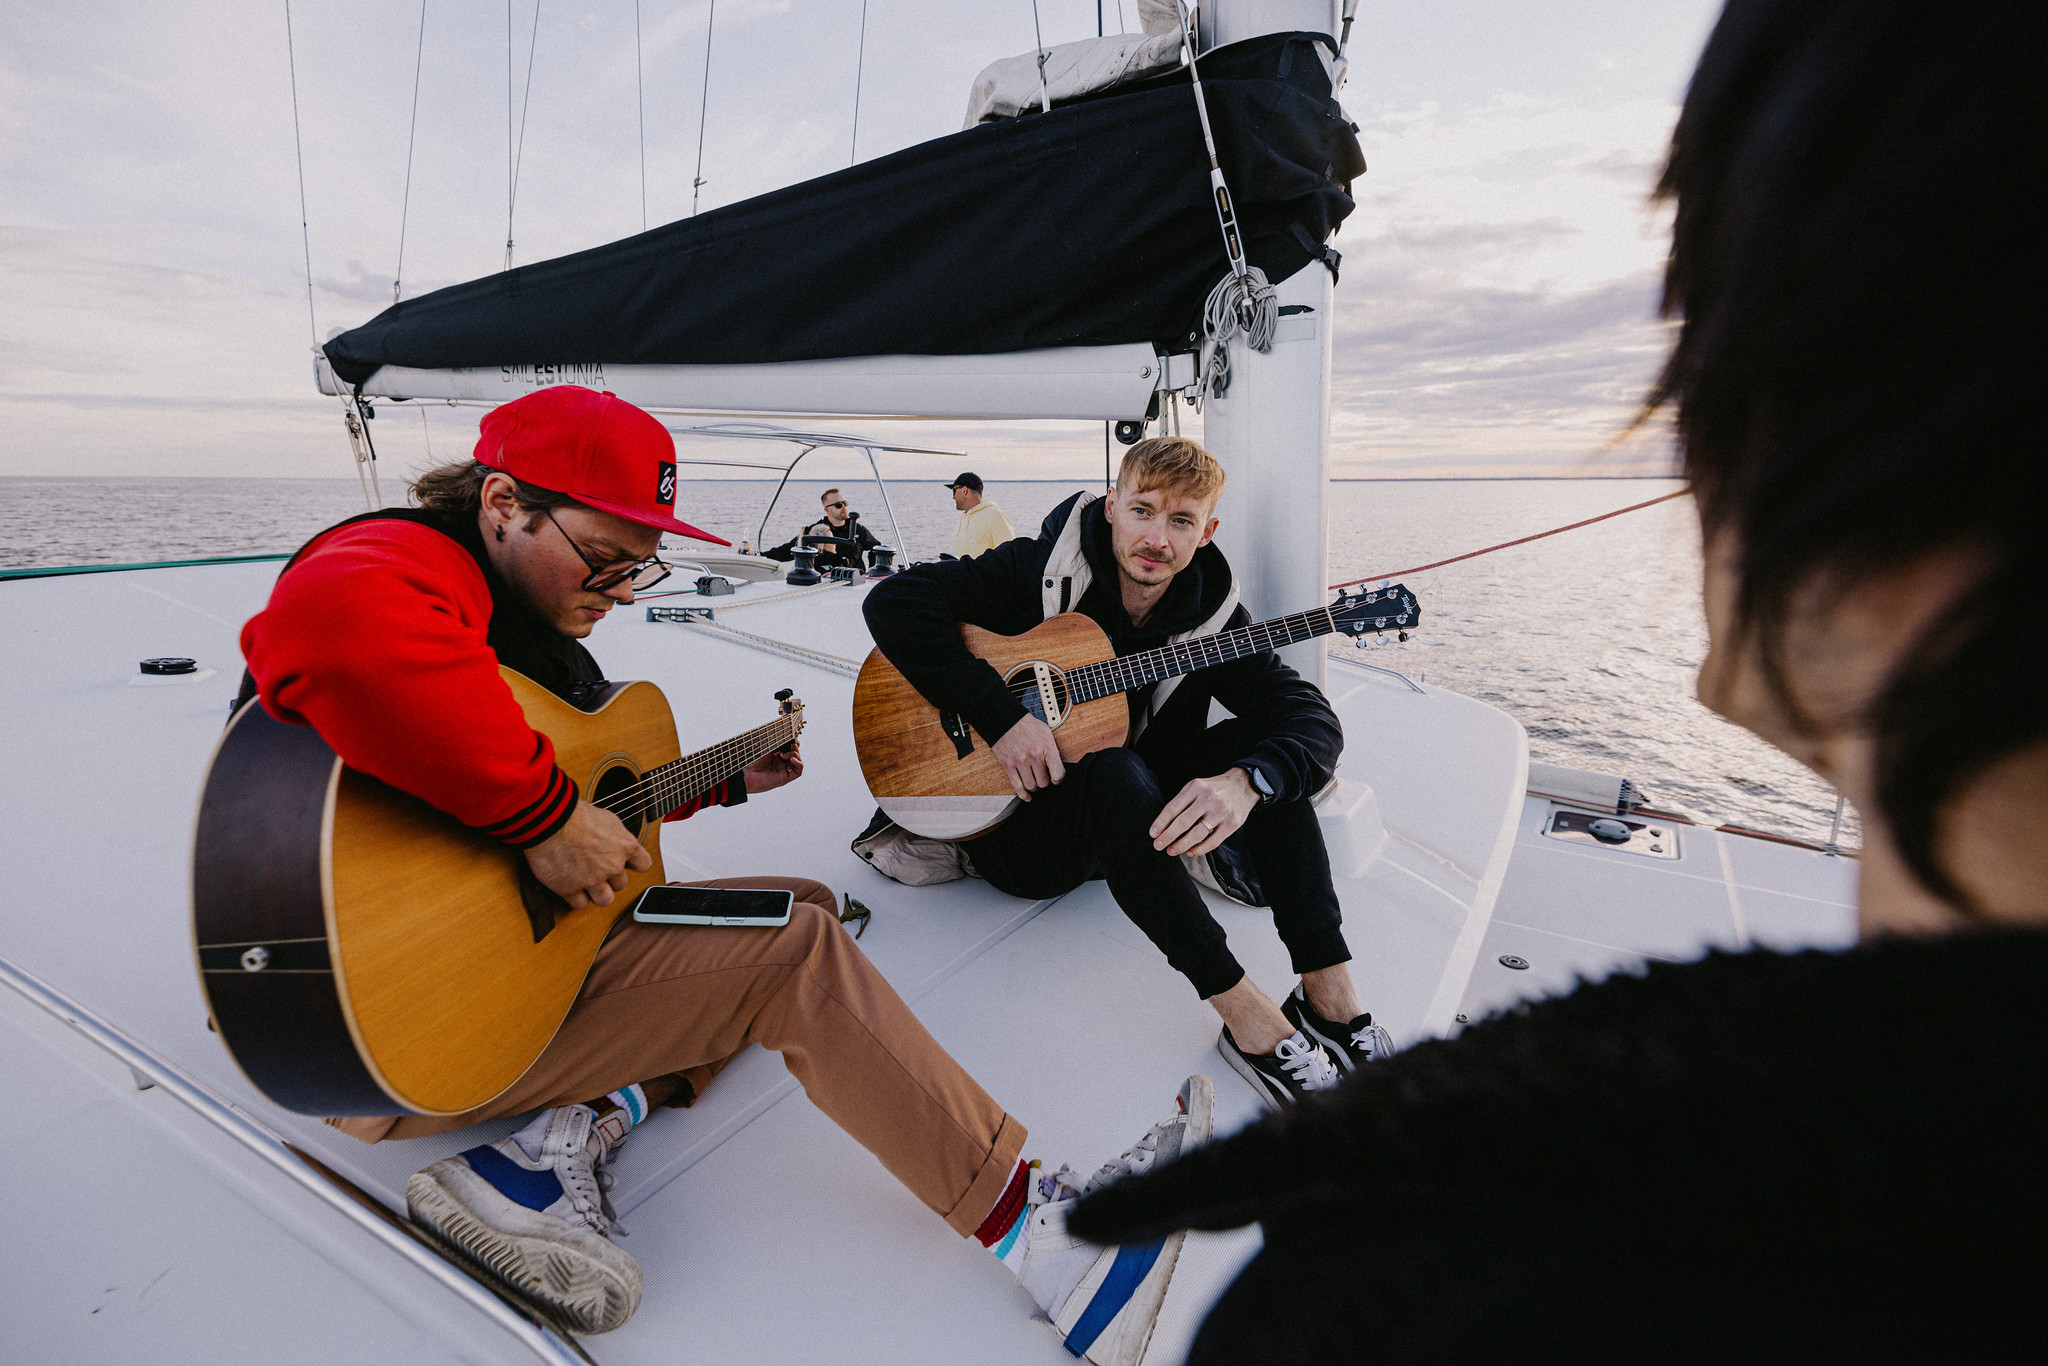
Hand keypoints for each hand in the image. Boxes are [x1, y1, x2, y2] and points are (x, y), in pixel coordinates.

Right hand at [524, 799, 651, 910]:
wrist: (548, 820)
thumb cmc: (574, 813)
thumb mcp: (607, 818)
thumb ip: (617, 837)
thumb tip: (618, 843)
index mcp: (626, 846)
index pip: (644, 864)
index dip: (633, 864)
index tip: (623, 862)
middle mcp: (613, 865)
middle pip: (621, 884)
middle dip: (610, 878)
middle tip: (595, 867)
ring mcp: (592, 879)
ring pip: (605, 900)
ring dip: (596, 893)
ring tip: (585, 881)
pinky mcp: (570, 889)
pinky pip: (580, 904)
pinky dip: (575, 898)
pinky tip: (570, 886)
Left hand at [744, 742, 803, 792]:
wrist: (746, 774)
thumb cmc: (752, 762)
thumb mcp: (767, 748)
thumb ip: (778, 743)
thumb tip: (788, 738)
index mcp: (775, 756)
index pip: (789, 748)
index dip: (792, 743)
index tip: (790, 738)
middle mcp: (780, 763)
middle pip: (795, 754)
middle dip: (793, 748)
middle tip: (786, 746)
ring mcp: (783, 771)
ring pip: (798, 761)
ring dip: (795, 755)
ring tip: (784, 754)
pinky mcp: (784, 778)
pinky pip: (798, 772)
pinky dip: (798, 764)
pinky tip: (792, 759)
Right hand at [991, 714, 1065, 800]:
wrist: (1006, 719)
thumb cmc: (1027, 725)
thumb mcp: (1046, 733)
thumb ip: (1053, 750)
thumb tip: (1058, 767)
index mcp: (1046, 747)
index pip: (1058, 774)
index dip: (1058, 779)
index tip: (1056, 778)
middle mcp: (1033, 755)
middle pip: (1044, 782)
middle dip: (1044, 781)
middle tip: (1043, 777)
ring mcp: (1019, 761)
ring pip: (1031, 786)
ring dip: (1034, 787)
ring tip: (1034, 781)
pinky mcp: (1008, 765)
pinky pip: (1017, 786)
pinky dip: (1023, 795)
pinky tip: (1027, 796)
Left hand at [1151, 769, 1257, 856]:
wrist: (1243, 785)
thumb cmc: (1214, 789)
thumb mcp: (1196, 786)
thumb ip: (1182, 801)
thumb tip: (1163, 824)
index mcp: (1195, 787)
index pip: (1173, 808)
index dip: (1161, 822)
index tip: (1152, 834)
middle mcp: (1208, 798)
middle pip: (1183, 822)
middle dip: (1168, 836)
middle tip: (1158, 846)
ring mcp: (1221, 811)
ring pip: (1197, 834)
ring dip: (1182, 845)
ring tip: (1171, 851)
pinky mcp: (1232, 823)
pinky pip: (1213, 841)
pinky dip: (1200, 849)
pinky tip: (1190, 852)